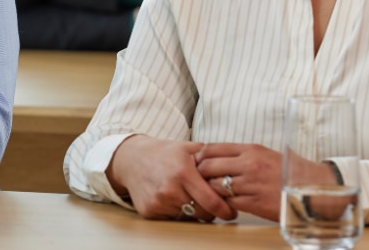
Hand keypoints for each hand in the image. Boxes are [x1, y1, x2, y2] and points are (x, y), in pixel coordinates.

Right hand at [108, 135, 236, 221]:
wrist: (131, 159)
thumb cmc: (164, 153)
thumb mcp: (189, 148)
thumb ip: (213, 157)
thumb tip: (237, 167)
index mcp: (183, 172)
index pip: (212, 202)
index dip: (226, 209)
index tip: (231, 211)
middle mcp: (170, 189)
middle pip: (203, 213)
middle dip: (212, 210)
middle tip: (212, 203)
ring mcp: (158, 201)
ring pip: (189, 217)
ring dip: (194, 211)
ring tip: (188, 195)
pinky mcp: (149, 211)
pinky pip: (174, 218)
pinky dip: (177, 212)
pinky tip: (173, 198)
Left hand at [196, 143, 336, 221]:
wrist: (315, 189)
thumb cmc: (289, 171)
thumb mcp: (265, 154)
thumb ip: (242, 154)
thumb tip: (215, 155)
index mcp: (251, 149)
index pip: (211, 148)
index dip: (199, 157)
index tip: (196, 163)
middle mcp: (249, 164)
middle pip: (207, 166)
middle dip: (200, 174)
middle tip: (199, 180)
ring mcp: (252, 184)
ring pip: (215, 186)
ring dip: (211, 191)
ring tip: (213, 193)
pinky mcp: (255, 203)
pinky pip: (228, 202)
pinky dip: (223, 204)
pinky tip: (226, 204)